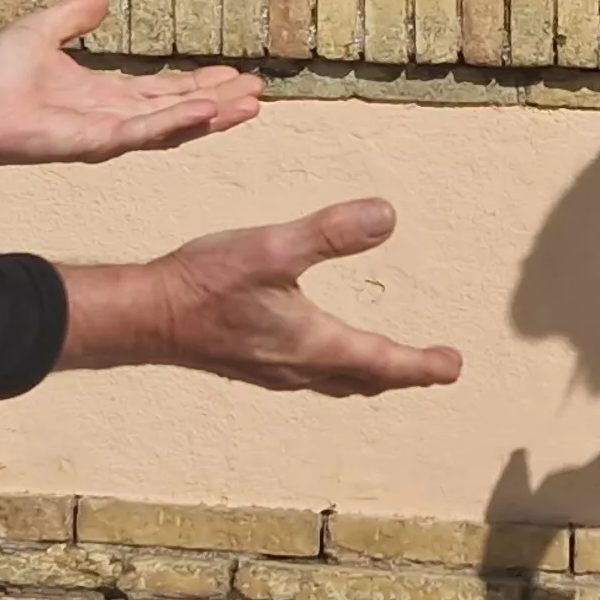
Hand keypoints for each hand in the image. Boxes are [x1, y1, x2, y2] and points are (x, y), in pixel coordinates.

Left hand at [0, 0, 259, 171]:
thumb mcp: (44, 29)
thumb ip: (75, 15)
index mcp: (105, 95)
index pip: (163, 90)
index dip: (198, 83)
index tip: (230, 75)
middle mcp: (114, 118)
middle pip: (179, 110)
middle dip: (218, 103)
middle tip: (256, 93)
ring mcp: (109, 134)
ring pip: (173, 125)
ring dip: (212, 116)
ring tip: (249, 105)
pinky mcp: (98, 142)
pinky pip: (146, 132)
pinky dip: (179, 122)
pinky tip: (208, 112)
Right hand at [60, 199, 464, 394]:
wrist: (146, 315)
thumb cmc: (205, 282)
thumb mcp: (271, 249)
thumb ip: (329, 233)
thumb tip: (387, 217)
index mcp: (313, 343)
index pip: (382, 362)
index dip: (422, 365)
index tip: (453, 365)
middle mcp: (300, 366)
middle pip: (365, 379)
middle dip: (403, 375)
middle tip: (436, 370)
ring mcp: (275, 369)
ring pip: (338, 382)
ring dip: (371, 375)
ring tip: (392, 368)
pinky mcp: (254, 362)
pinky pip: (312, 376)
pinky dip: (339, 370)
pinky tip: (326, 354)